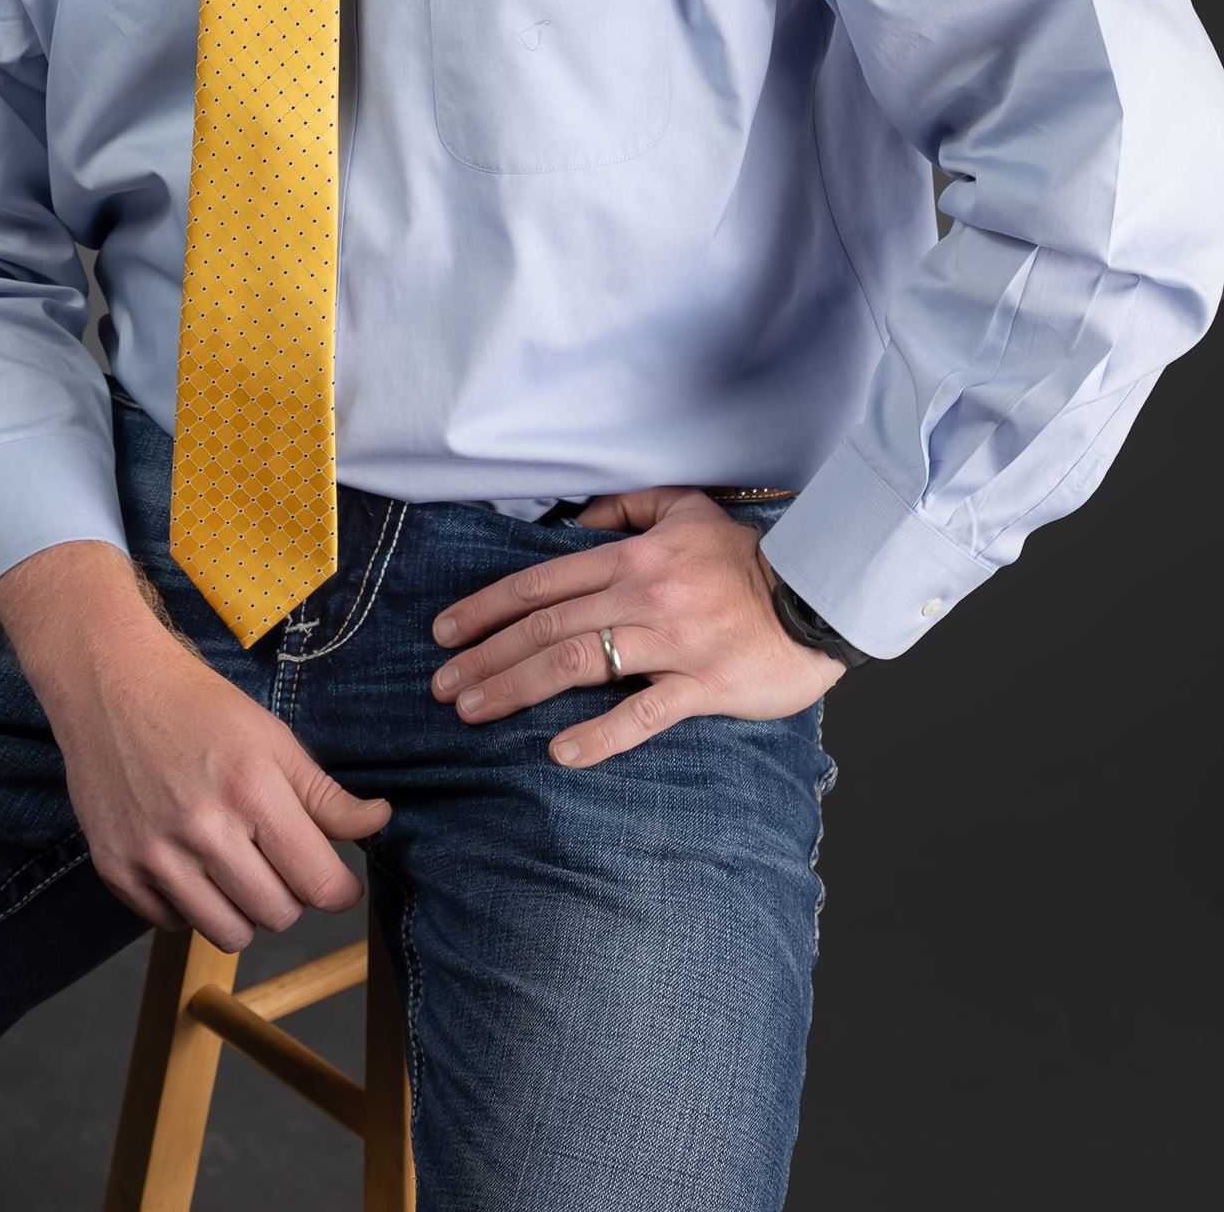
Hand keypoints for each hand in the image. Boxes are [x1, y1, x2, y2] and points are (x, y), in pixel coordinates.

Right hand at [48, 619, 393, 950]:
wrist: (111, 686)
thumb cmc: (198, 707)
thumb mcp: (272, 738)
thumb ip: (325, 794)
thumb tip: (379, 822)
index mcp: (252, 790)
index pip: (319, 885)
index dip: (340, 890)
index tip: (336, 881)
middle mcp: (202, 829)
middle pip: (278, 915)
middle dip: (290, 894)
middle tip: (277, 859)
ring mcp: (154, 854)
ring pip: (228, 935)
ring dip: (243, 909)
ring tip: (235, 865)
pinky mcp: (117, 871)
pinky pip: (174, 925)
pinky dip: (189, 904)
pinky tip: (187, 860)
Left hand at [428, 483, 844, 766]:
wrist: (821, 594)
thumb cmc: (750, 558)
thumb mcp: (688, 510)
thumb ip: (630, 509)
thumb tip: (578, 518)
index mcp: (633, 557)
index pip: (542, 581)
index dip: (487, 607)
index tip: (445, 633)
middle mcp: (644, 597)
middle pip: (547, 626)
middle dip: (486, 656)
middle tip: (442, 685)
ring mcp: (673, 642)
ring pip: (579, 663)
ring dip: (518, 687)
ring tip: (475, 711)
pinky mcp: (705, 685)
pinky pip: (644, 712)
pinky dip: (600, 734)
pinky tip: (560, 754)